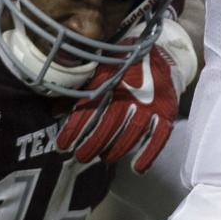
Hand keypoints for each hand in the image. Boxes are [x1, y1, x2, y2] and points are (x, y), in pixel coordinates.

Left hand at [56, 20, 193, 173]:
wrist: (162, 52)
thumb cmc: (124, 64)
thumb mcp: (100, 70)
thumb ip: (79, 91)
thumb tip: (54, 111)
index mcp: (110, 80)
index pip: (89, 108)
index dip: (74, 129)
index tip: (62, 145)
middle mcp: (130, 93)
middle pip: (109, 125)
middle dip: (92, 144)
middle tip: (81, 157)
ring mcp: (150, 104)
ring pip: (131, 133)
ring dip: (116, 150)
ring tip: (104, 158)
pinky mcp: (166, 112)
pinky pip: (159, 137)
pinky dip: (148, 154)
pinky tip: (137, 168)